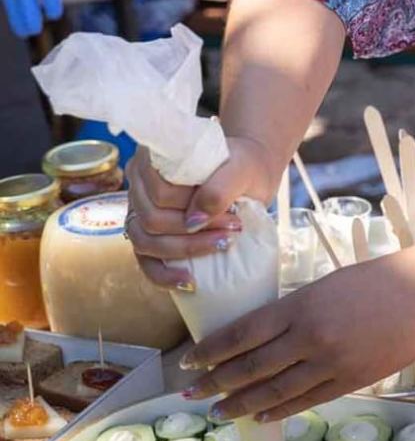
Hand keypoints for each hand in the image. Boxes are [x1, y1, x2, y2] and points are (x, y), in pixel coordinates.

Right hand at [126, 138, 274, 293]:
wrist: (248, 173)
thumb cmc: (242, 165)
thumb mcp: (241, 167)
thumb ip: (219, 187)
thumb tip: (194, 221)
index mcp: (154, 158)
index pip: (159, 191)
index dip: (190, 206)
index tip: (230, 209)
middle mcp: (140, 184)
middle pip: (150, 219)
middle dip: (193, 231)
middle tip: (234, 229)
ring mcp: (140, 211)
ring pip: (144, 241)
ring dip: (184, 250)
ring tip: (222, 246)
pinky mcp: (149, 236)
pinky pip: (145, 262)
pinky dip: (164, 276)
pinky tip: (190, 282)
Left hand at [179, 257, 414, 421]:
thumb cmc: (376, 280)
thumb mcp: (324, 286)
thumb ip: (294, 311)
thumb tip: (259, 337)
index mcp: (300, 305)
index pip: (243, 333)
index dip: (212, 350)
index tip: (189, 360)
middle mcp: (311, 337)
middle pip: (251, 366)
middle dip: (216, 381)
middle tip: (190, 391)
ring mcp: (332, 363)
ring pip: (274, 390)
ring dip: (241, 403)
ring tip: (218, 411)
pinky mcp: (351, 381)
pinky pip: (306, 401)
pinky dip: (279, 410)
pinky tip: (261, 415)